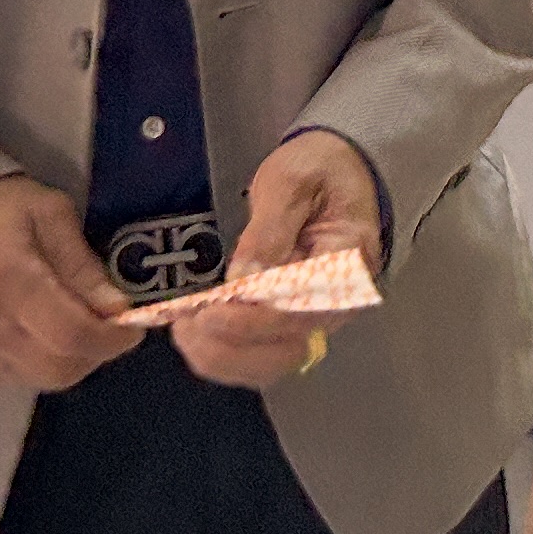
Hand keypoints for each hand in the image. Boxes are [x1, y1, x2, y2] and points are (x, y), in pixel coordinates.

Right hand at [0, 173, 143, 391]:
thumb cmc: (5, 210)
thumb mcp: (54, 216)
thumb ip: (85, 266)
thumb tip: (118, 310)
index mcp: (6, 278)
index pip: (71, 334)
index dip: (110, 340)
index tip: (132, 329)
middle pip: (58, 367)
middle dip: (95, 353)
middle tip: (108, 329)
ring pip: (40, 378)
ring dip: (71, 360)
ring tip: (76, 327)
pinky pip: (16, 377)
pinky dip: (41, 362)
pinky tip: (42, 332)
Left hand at [170, 131, 382, 390]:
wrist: (341, 173)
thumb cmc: (320, 170)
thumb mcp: (291, 180)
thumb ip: (268, 229)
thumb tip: (242, 279)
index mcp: (348, 264)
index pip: (301, 310)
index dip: (253, 321)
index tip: (209, 313)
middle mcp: (337, 303)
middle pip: (287, 350)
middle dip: (231, 348)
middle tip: (186, 326)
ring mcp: (315, 318)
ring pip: (272, 363)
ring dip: (223, 357)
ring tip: (184, 331)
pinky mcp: (294, 323)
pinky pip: (261, 355)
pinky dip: (225, 354)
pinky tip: (196, 334)